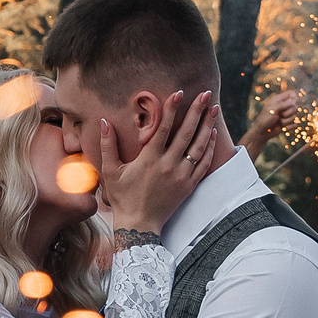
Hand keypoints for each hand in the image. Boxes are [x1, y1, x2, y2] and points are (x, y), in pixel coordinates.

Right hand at [97, 90, 220, 232]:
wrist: (139, 224)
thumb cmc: (123, 197)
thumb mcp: (110, 171)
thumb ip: (107, 145)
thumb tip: (103, 121)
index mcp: (149, 159)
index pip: (163, 128)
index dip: (171, 109)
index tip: (178, 93)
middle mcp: (168, 165)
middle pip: (186, 132)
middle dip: (197, 111)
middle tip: (205, 93)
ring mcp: (181, 175)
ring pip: (198, 146)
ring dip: (207, 125)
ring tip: (213, 109)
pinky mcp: (189, 185)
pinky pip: (203, 163)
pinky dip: (209, 148)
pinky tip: (212, 134)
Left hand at [242, 89, 301, 150]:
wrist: (262, 133)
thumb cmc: (264, 119)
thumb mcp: (272, 109)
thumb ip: (283, 104)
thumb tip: (294, 101)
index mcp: (279, 100)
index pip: (291, 93)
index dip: (294, 97)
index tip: (293, 103)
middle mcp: (284, 106)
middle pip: (295, 106)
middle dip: (289, 113)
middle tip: (280, 115)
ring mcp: (287, 115)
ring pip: (295, 116)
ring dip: (286, 121)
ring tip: (278, 122)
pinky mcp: (288, 123)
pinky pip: (294, 124)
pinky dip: (288, 127)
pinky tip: (281, 128)